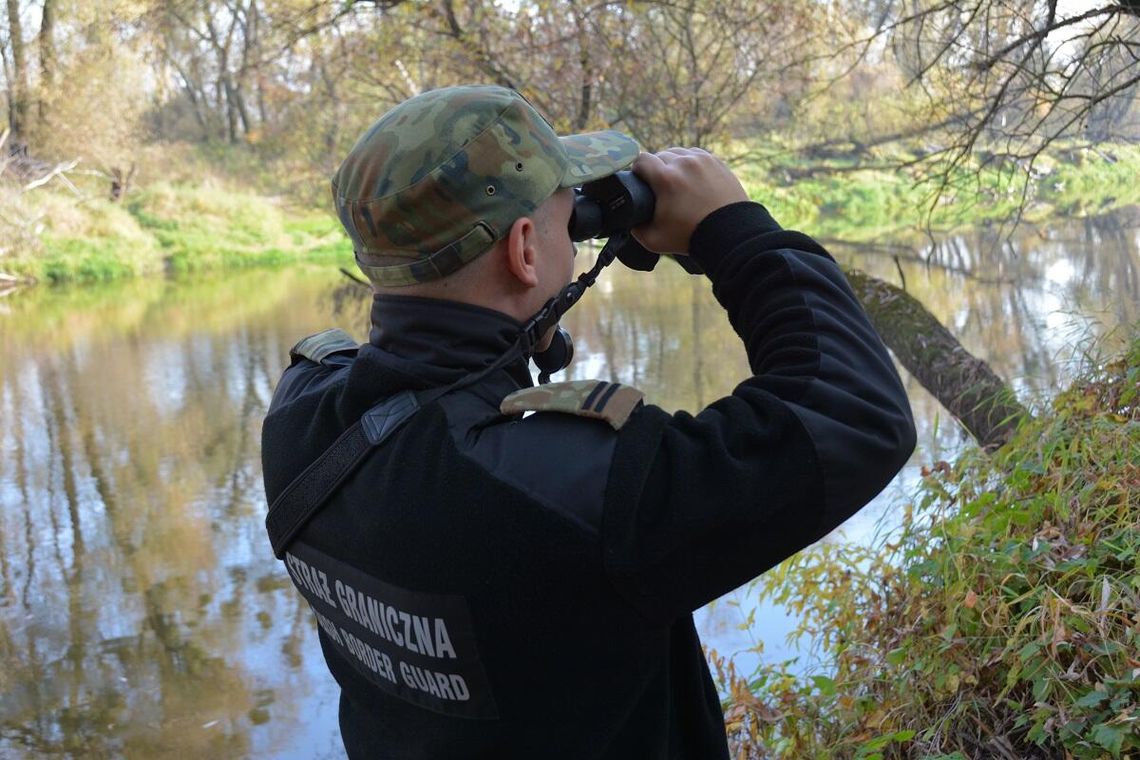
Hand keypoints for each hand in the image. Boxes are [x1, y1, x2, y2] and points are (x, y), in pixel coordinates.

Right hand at [629, 148, 748, 254]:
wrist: (729, 234)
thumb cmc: (690, 237)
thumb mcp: (654, 240)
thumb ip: (635, 229)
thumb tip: (628, 220)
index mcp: (665, 178)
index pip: (641, 159)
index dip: (636, 169)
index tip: (638, 179)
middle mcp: (683, 163)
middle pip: (659, 155)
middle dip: (655, 168)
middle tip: (657, 186)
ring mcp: (702, 160)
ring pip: (678, 153)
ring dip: (672, 162)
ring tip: (673, 179)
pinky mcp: (716, 162)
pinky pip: (695, 155)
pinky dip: (689, 163)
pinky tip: (689, 176)